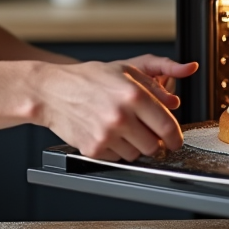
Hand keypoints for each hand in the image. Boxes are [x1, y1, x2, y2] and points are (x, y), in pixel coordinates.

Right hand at [34, 57, 198, 162]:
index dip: (176, 137)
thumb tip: (174, 103)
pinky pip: (117, 158)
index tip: (176, 140)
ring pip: (136, 154)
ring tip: (120, 127)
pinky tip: (106, 131)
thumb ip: (155, 87)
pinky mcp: (94, 149)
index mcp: (133, 95)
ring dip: (134, 145)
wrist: (52, 91)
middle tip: (144, 130)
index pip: (168, 126)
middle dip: (154, 140)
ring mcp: (106, 135)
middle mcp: (121, 116)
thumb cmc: (88, 79)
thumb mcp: (125, 71)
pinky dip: (115, 148)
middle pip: (155, 146)